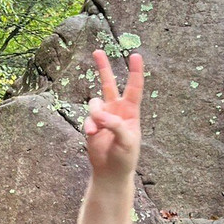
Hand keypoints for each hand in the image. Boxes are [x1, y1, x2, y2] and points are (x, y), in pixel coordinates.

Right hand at [83, 49, 143, 180]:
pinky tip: (92, 135)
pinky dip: (89, 125)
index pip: (134, 88)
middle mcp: (116, 110)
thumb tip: (99, 114)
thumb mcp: (127, 141)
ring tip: (97, 129)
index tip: (135, 55)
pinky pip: (87, 118)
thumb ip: (115, 125)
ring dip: (95, 114)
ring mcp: (103, 117)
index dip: (135, 71)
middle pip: (109, 84)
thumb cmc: (125, 158)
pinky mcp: (92, 125)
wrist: (110, 172)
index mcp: (131, 112)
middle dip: (103, 67)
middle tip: (97, 51)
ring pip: (94, 102)